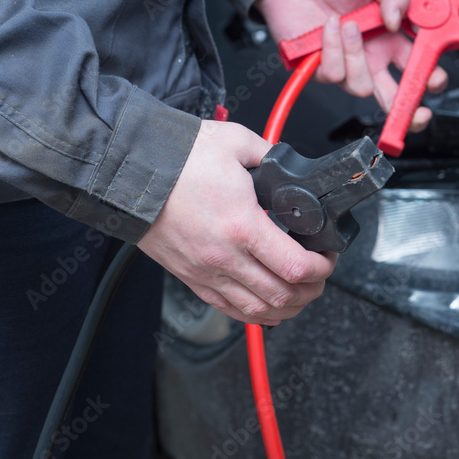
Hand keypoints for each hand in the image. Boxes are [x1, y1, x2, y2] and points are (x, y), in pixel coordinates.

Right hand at [138, 120, 335, 324]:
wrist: (130, 170)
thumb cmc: (177, 158)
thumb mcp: (237, 143)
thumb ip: (271, 155)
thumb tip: (289, 164)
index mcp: (242, 226)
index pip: (295, 266)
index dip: (322, 268)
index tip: (328, 257)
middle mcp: (224, 256)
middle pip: (282, 296)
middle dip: (312, 290)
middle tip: (321, 275)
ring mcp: (206, 271)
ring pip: (257, 311)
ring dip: (288, 307)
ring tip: (302, 293)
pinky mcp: (191, 277)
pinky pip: (229, 309)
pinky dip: (255, 315)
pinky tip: (269, 310)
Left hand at [255, 0, 447, 131]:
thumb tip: (399, 18)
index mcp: (394, 37)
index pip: (419, 65)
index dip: (432, 77)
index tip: (435, 76)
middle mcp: (374, 56)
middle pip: (397, 98)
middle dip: (409, 109)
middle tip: (414, 106)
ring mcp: (349, 65)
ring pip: (363, 88)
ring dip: (357, 56)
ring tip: (350, 26)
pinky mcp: (324, 70)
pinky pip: (335, 73)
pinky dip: (332, 47)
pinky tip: (329, 26)